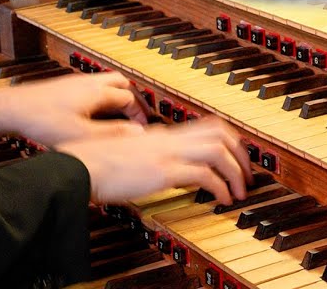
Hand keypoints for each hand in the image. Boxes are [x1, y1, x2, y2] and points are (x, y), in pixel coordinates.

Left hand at [0, 71, 149, 146]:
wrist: (14, 109)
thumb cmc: (44, 120)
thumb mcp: (83, 134)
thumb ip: (112, 133)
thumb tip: (138, 133)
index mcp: (97, 91)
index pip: (130, 97)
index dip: (140, 113)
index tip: (141, 128)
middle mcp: (89, 82)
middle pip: (121, 82)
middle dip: (131, 98)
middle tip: (135, 116)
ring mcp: (76, 82)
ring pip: (105, 83)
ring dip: (115, 96)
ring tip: (117, 115)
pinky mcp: (65, 87)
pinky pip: (92, 87)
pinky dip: (101, 97)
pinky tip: (93, 114)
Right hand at [54, 118, 249, 204]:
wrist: (79, 168)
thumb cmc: (93, 161)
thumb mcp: (121, 147)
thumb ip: (137, 144)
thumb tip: (145, 147)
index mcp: (158, 134)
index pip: (205, 125)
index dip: (228, 139)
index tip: (235, 156)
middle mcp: (167, 139)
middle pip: (219, 132)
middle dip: (241, 153)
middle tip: (246, 174)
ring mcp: (166, 153)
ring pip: (218, 151)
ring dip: (235, 172)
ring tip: (239, 191)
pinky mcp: (163, 172)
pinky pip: (204, 175)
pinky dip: (220, 187)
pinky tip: (221, 200)